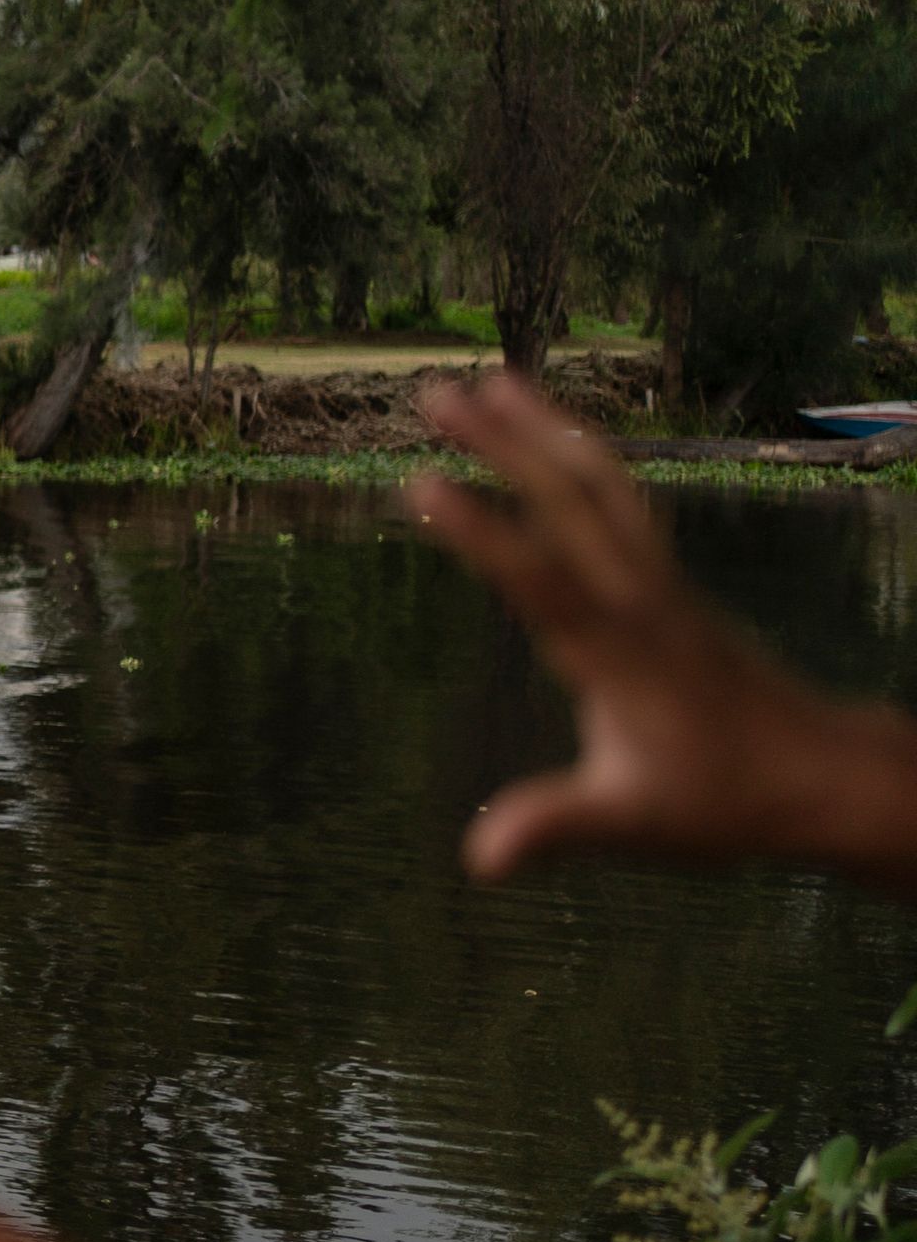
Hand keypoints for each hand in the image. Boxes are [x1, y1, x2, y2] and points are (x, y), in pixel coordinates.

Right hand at [408, 374, 916, 884]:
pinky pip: (622, 502)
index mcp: (622, 654)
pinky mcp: (671, 587)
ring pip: (604, 487)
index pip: (541, 581)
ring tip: (493, 382)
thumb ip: (554, 829)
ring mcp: (663, 587)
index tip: (418, 483)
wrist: (824, 776)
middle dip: (505, 443)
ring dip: (546, 431)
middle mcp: (643, 602)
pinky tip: (555, 443)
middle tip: (437, 393)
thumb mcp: (635, 825)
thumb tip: (478, 860)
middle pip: (573, 502)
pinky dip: (581, 458)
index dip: (479, 533)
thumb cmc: (725, 801)